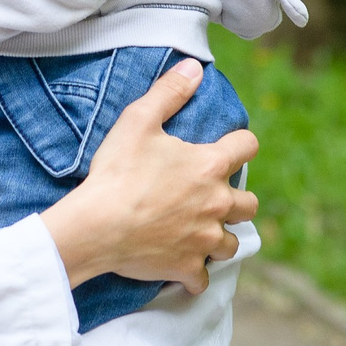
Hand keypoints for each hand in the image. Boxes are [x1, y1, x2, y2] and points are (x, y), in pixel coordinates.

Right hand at [40, 60, 257, 294]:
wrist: (96, 225)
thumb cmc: (118, 171)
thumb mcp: (139, 119)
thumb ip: (170, 91)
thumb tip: (195, 67)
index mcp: (210, 166)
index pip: (248, 147)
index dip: (240, 143)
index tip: (228, 147)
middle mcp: (216, 204)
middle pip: (249, 204)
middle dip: (235, 199)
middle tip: (212, 196)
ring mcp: (204, 239)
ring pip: (232, 244)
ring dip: (220, 237)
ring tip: (202, 232)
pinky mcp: (187, 267)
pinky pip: (203, 278)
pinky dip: (195, 274)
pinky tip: (183, 266)